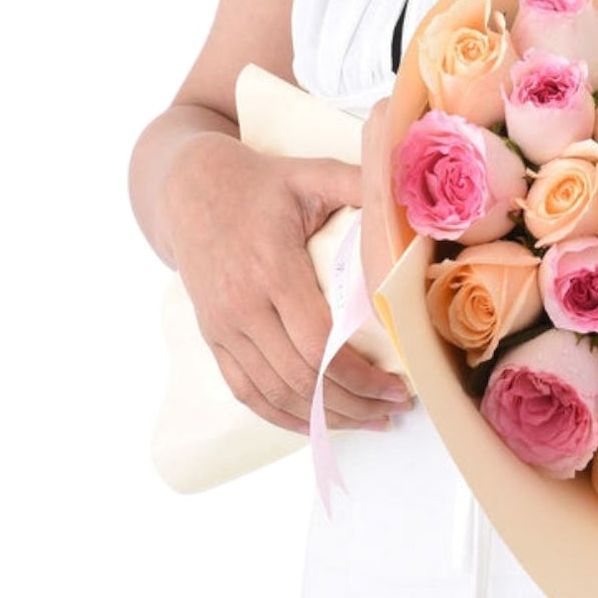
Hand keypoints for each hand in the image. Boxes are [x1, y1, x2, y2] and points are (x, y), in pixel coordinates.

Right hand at [163, 133, 413, 434]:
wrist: (188, 189)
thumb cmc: (259, 183)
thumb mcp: (308, 174)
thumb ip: (356, 183)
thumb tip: (410, 200)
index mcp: (271, 270)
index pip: (317, 343)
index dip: (360, 376)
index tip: (398, 387)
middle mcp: (242, 307)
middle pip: (300, 378)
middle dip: (353, 403)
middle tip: (395, 409)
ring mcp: (223, 327)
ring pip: (274, 394)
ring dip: (324, 418)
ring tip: (369, 421)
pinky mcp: (213, 338)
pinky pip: (246, 392)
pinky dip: (283, 416)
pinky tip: (317, 424)